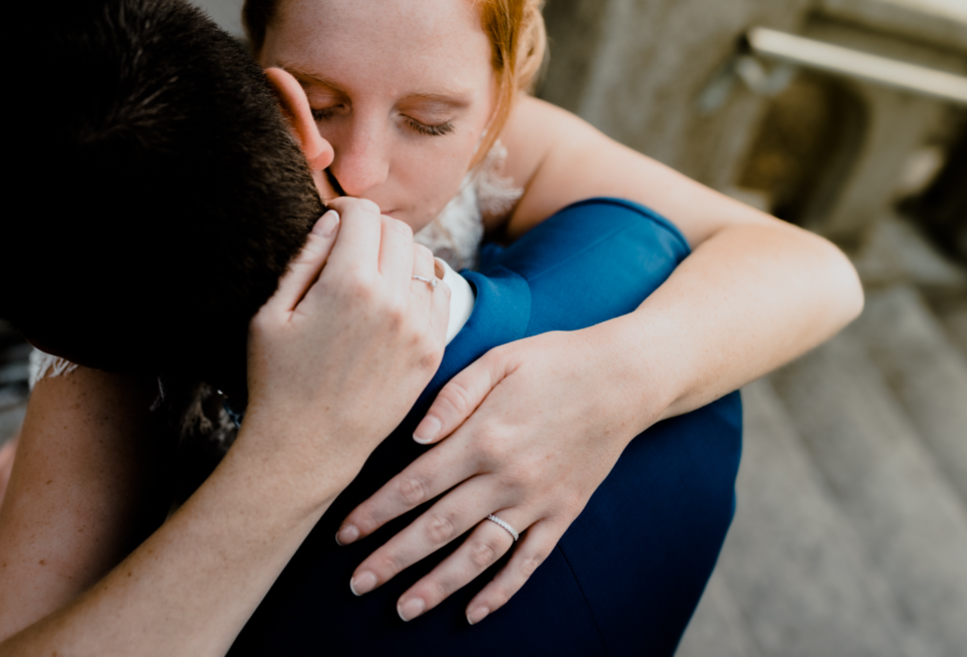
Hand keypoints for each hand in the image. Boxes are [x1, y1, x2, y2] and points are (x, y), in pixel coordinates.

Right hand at [243, 201, 451, 503]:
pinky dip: (419, 285)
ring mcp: (418, 326)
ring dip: (398, 255)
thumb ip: (305, 258)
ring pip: (421, 257)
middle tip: (349, 246)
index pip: (365, 213)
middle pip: (396, 229)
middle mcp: (392, 299)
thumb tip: (334, 218)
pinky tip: (394, 298)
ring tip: (370, 274)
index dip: (346, 208)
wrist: (306, 451)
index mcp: (349, 284)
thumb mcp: (270, 315)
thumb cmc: (277, 382)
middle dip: (371, 228)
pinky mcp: (432, 349)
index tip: (334, 217)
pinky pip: (438, 293)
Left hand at [336, 326, 651, 625]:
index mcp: (486, 435)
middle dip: (393, 558)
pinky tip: (473, 612)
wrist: (626, 376)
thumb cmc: (558, 360)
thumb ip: (455, 394)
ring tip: (403, 609)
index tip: (345, 533)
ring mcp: (537, 499)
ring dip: (437, 585)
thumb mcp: (503, 358)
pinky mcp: (563, 513)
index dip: (378, 511)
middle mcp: (508, 475)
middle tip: (357, 583)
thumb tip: (415, 436)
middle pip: (439, 526)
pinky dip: (501, 591)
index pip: (417, 482)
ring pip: (478, 554)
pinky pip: (528, 561)